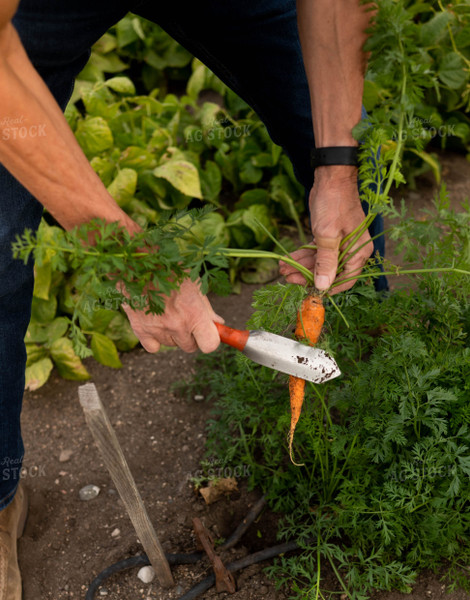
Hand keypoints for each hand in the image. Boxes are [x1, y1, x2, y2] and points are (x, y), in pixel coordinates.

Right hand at [121, 278, 224, 353]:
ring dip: (173, 335)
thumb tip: (218, 322)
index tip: (207, 331)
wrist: (138, 263)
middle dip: (191, 336)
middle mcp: (176, 325)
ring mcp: (157, 330)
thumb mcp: (194, 283)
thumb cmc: (170, 269)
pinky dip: (155, 339)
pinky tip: (156, 324)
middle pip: (190, 347)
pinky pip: (153, 347)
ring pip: (172, 345)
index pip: (210, 344)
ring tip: (167, 313)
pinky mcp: (140, 330)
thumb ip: (206, 307)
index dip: (210, 339)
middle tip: (185, 319)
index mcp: (194, 313)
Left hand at [279, 166, 372, 293]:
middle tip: (286, 278)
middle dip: (306, 275)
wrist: (331, 177)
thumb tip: (323, 286)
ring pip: (319, 262)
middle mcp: (352, 250)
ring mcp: (341, 243)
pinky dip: (303, 255)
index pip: (345, 280)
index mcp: (359, 252)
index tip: (308, 292)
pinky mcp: (329, 237)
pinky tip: (287, 259)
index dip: (327, 288)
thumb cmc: (333, 203)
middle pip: (329, 272)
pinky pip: (316, 251)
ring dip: (301, 266)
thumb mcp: (327, 235)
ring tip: (282, 268)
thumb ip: (325, 262)